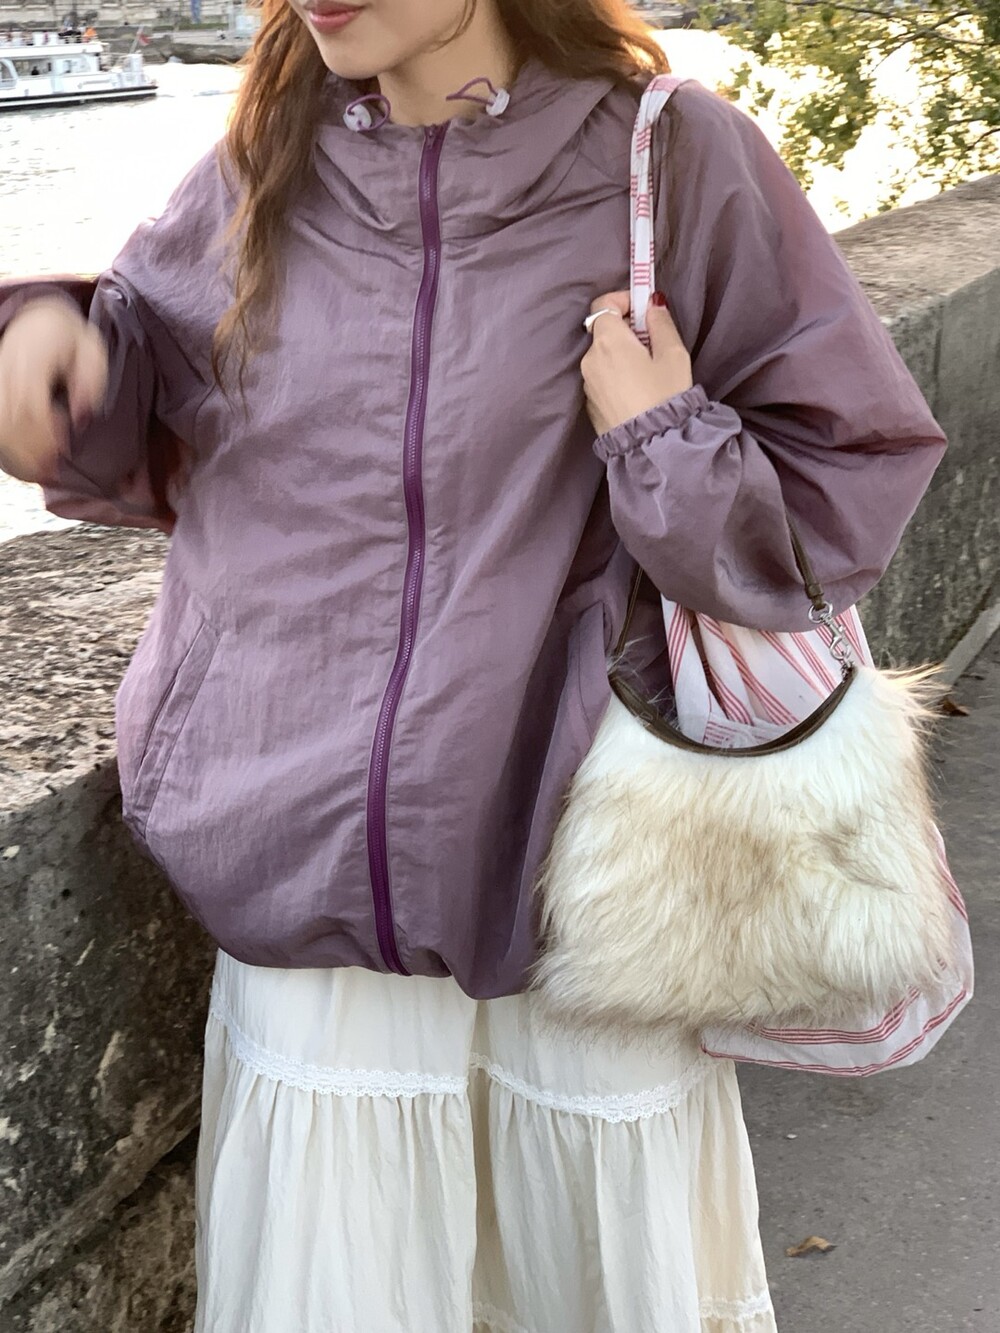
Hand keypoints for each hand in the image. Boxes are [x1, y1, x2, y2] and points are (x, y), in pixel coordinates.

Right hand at [0, 298, 107, 483]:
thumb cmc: (71, 341)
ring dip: (18, 452)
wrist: (40, 320)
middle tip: (53, 469)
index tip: (63, 448)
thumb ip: (90, 383)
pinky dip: (8, 444)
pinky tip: (25, 461)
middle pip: (12, 417)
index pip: (30, 403)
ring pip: (0, 422)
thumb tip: (81, 419)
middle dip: (32, 449)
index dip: (44, 432)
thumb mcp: (92, 353)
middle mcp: (8, 368)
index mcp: (33, 358)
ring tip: (40, 471)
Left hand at [581, 290, 692, 436]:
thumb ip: (661, 322)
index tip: (642, 310)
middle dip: (625, 330)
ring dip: (620, 354)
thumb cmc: (665, 396)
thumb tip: (652, 304)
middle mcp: (590, 359)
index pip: (602, 304)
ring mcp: (587, 384)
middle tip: (652, 342)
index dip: (622, 300)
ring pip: (602, 356)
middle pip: (603, 331)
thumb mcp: (673, 354)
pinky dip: (615, 375)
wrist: (651, 445)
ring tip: (647, 371)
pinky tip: (636, 391)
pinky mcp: (590, 404)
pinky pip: (601, 378)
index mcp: (608, 341)